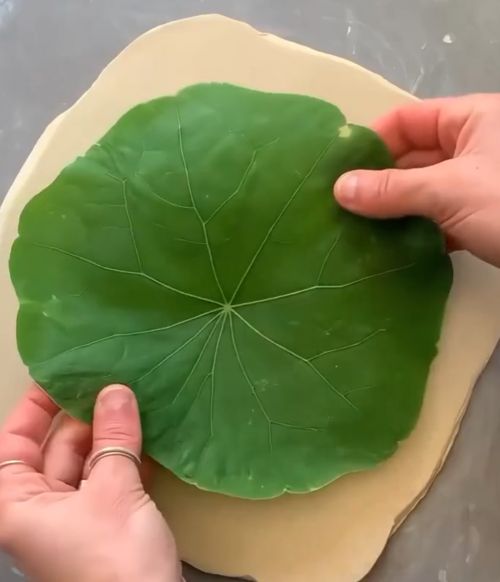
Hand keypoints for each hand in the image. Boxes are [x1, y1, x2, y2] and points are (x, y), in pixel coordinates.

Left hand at [0, 384, 180, 581]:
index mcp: (17, 504)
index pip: (13, 442)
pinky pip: (107, 476)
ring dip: (108, 432)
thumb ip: (114, 437)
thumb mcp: (113, 491)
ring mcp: (72, 516)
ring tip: (132, 396)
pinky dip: (122, 453)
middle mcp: (38, 508)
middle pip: (53, 448)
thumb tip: (117, 389)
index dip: (35, 407)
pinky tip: (143, 430)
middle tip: (112, 378)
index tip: (63, 375)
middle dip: (83, 414)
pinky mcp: (102, 522)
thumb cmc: (113, 561)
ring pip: (85, 460)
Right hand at [334, 94, 499, 266]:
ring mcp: (478, 184)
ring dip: (395, 211)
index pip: (407, 120)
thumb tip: (341, 190)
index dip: (372, 141)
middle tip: (340, 207)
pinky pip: (439, 218)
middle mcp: (473, 146)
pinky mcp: (482, 217)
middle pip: (412, 157)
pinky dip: (418, 232)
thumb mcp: (450, 192)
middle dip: (378, 182)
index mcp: (471, 120)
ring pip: (423, 191)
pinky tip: (393, 249)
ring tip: (357, 230)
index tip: (339, 171)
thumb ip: (393, 190)